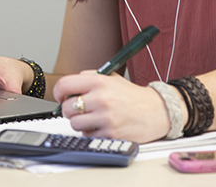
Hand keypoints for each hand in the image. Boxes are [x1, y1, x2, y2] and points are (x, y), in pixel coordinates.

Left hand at [53, 71, 171, 142]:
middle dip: (70, 110)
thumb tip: (68, 87)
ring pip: (74, 124)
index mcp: (99, 82)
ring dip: (80, 123)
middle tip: (80, 109)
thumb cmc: (133, 96)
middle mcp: (101, 98)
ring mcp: (106, 118)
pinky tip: (102, 126)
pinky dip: (91, 132)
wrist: (157, 111)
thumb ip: (89, 78)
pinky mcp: (110, 134)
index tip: (60, 97)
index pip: (65, 85)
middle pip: (66, 108)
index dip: (58, 92)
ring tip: (92, 118)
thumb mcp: (111, 78)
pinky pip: (87, 135)